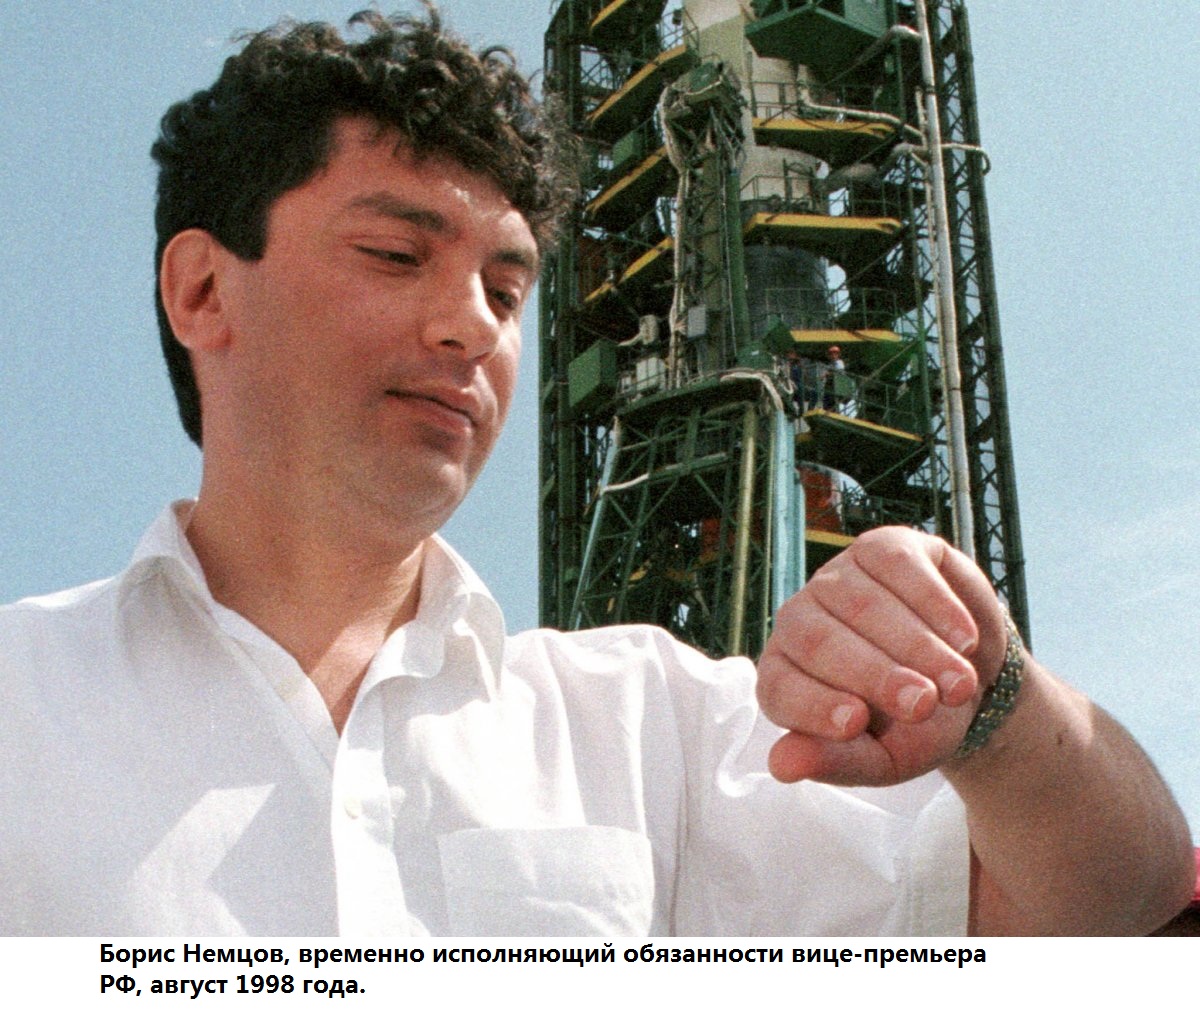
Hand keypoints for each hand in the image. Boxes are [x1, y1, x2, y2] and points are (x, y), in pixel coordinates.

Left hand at [756, 526, 1007, 785]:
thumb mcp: (882, 759)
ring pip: (862, 604)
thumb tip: (781, 767)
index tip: (856, 724)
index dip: (812, 705)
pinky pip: (898, 567)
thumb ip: (834, 762)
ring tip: (959, 685)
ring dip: (918, 646)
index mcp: (785, 675)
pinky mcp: (882, 549)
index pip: (778, 687)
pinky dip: (935, 605)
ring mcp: (837, 579)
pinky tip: (963, 640)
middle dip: (876, 675)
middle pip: (817, 641)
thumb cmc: (914, 725)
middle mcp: (799, 621)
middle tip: (924, 706)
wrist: (969, 680)